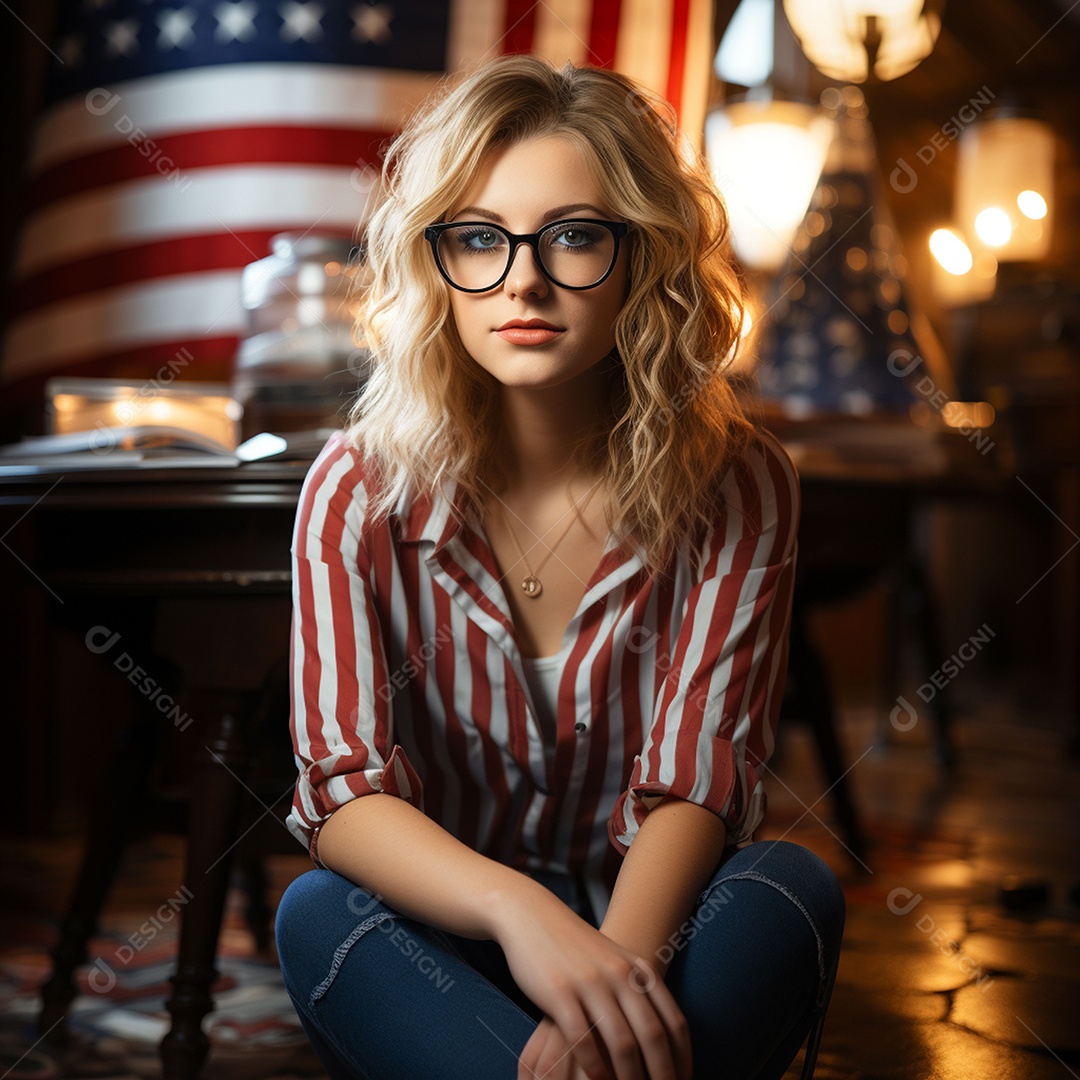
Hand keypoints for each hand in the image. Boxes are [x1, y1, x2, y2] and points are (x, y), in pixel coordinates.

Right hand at [491, 881, 692, 1079]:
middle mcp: (620, 975)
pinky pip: (583, 1039)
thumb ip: (638, 990)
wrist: (532, 916)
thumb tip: (662, 1035)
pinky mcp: (559, 992)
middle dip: (663, 1075)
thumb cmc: (576, 947)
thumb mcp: (615, 961)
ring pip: (621, 1043)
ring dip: (630, 1079)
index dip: (683, 1058)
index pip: (673, 1021)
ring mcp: (590, 982)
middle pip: (653, 1036)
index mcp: (639, 969)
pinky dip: (593, 1067)